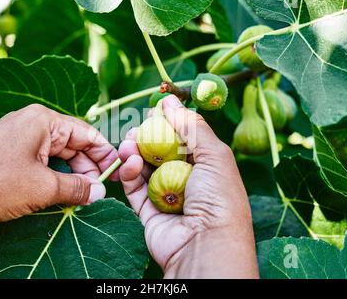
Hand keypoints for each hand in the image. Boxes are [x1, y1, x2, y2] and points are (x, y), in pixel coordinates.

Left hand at [0, 104, 117, 228]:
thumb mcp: (43, 187)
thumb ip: (77, 188)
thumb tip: (99, 193)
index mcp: (45, 120)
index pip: (87, 133)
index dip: (105, 154)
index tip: (117, 173)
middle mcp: (33, 123)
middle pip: (73, 143)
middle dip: (89, 167)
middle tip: (99, 191)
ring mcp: (20, 138)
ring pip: (58, 154)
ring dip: (72, 174)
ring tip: (82, 196)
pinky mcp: (11, 153)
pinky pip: (42, 161)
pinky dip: (55, 176)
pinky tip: (62, 193)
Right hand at [118, 95, 257, 277]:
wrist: (206, 246)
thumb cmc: (218, 198)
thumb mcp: (214, 155)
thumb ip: (191, 126)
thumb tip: (170, 100)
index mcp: (207, 165)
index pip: (183, 137)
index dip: (168, 122)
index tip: (154, 109)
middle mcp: (186, 179)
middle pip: (160, 150)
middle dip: (147, 136)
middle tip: (136, 127)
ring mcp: (166, 195)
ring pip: (143, 167)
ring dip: (134, 151)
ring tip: (128, 143)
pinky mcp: (148, 210)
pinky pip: (134, 187)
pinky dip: (128, 172)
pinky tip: (129, 161)